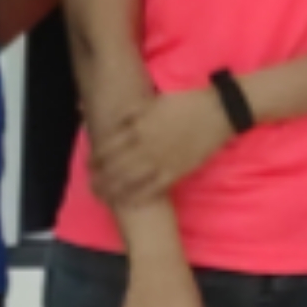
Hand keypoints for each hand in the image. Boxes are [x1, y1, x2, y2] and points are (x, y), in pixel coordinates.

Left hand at [92, 85, 238, 211]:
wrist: (217, 112)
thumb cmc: (185, 104)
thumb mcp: (152, 103)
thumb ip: (131, 115)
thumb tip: (112, 118)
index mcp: (137, 128)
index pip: (107, 148)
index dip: (95, 159)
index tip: (89, 165)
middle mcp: (144, 147)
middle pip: (114, 168)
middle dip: (100, 179)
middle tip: (92, 187)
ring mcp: (160, 161)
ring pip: (129, 181)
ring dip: (113, 191)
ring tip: (104, 197)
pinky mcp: (176, 172)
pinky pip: (153, 189)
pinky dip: (138, 197)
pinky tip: (128, 203)